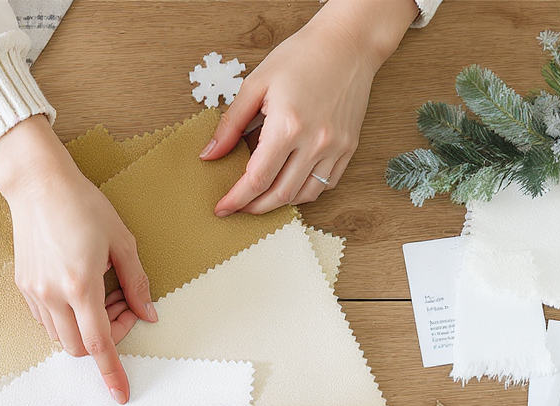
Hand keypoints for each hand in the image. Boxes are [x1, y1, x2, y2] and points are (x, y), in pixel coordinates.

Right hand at [0, 116, 155, 403]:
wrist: (37, 184)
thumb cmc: (81, 204)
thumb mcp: (121, 240)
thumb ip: (136, 282)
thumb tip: (148, 313)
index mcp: (81, 285)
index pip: (99, 344)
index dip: (112, 372)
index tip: (121, 393)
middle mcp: (53, 295)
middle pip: (79, 348)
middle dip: (106, 340)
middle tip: (123, 308)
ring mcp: (34, 293)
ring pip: (61, 337)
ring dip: (86, 328)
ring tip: (102, 292)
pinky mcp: (24, 287)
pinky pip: (47, 321)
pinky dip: (68, 318)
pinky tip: (80, 290)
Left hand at [201, 0, 418, 214]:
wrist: (347, 43)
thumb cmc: (301, 57)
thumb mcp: (256, 84)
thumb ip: (230, 124)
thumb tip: (209, 155)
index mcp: (287, 126)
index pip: (257, 179)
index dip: (236, 199)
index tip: (222, 208)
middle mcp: (315, 142)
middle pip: (280, 194)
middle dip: (254, 207)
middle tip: (238, 207)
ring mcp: (336, 147)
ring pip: (305, 195)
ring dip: (279, 203)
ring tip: (261, 198)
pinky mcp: (349, 147)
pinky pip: (327, 183)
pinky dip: (305, 191)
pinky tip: (289, 183)